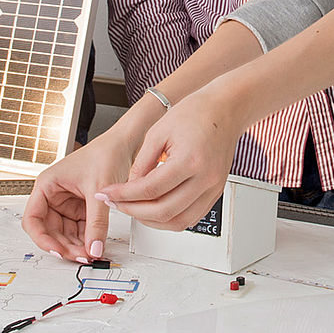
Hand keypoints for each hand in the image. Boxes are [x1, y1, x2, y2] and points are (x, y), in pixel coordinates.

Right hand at [22, 128, 138, 262]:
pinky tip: (96, 245)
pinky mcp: (80, 208)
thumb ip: (96, 223)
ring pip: (64, 234)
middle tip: (83, 256)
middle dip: (64, 245)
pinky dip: (87, 239)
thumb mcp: (99, 191)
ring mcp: (66, 203)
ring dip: (76, 245)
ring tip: (92, 252)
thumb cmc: (106, 154)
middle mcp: (53, 196)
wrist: (124, 145)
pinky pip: (79, 230)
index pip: (33, 219)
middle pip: (49, 231)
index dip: (42, 238)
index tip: (57, 251)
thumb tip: (94, 248)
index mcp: (47, 185)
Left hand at [98, 88, 241, 230]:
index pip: (150, 189)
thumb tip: (129, 187)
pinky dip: (170, 219)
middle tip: (116, 203)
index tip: (108, 194)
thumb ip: (142, 162)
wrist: (225, 110)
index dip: (124, 195)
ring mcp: (213, 188)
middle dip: (133, 211)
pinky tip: (155, 210)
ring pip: (178, 222)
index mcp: (190, 160)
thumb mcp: (158, 131)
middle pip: (164, 211)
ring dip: (152, 221)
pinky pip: (192, 218)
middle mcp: (205, 178)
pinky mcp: (216, 192)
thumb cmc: (196, 113)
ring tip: (134, 209)